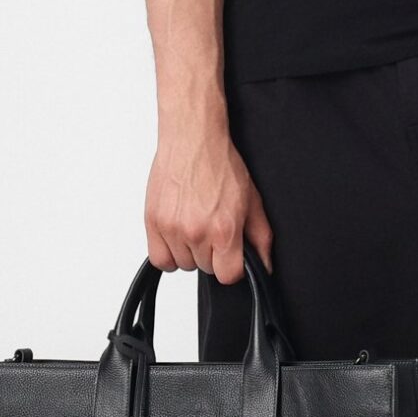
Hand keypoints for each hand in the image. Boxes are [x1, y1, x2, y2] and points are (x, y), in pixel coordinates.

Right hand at [146, 128, 274, 282]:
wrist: (192, 140)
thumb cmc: (220, 165)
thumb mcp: (252, 201)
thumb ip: (260, 239)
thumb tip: (265, 266)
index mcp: (223, 230)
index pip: (228, 276)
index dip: (232, 267)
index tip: (231, 254)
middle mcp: (196, 232)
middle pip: (205, 269)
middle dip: (212, 254)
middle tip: (212, 228)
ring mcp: (172, 228)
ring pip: (182, 265)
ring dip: (190, 252)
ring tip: (195, 226)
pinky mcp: (153, 222)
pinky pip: (159, 259)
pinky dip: (168, 253)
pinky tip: (178, 236)